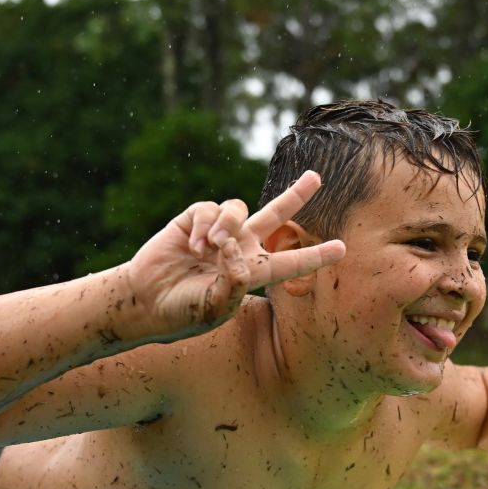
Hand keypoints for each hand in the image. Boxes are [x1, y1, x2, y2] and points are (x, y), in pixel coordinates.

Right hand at [125, 171, 345, 337]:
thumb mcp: (213, 307)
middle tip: (317, 177)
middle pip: (274, 215)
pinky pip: (210, 209)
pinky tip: (193, 246)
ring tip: (211, 249)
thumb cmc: (183, 311)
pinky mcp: (195, 220)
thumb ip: (232, 282)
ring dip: (227, 226)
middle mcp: (240, 248)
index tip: (342, 248)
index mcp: (252, 273)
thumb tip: (235, 248)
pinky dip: (205, 226)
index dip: (315, 255)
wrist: (145, 300)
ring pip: (238, 209)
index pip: (290, 262)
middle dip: (295, 195)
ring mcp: (219, 232)